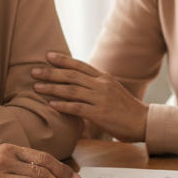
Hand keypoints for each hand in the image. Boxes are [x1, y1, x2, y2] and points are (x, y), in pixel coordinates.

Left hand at [32, 52, 149, 142]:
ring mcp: (100, 99)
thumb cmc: (125, 108)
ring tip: (36, 88)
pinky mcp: (99, 114)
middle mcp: (101, 85)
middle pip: (72, 75)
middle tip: (34, 71)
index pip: (80, 65)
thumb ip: (96, 84)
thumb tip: (78, 82)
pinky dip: (63, 106)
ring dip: (52, 88)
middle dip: (51, 72)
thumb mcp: (112, 90)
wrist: (143, 122)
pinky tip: (51, 105)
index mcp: (103, 77)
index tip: (47, 55)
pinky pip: (77, 108)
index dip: (63, 60)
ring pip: (72, 90)